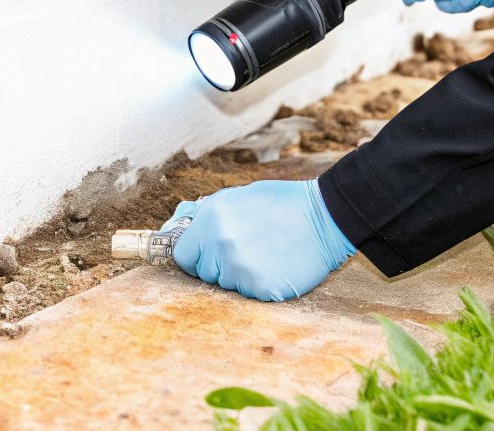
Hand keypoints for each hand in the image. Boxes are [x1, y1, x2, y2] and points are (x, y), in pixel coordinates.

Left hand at [161, 179, 354, 301]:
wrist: (324, 217)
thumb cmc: (279, 204)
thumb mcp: (236, 197)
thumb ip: (201, 215)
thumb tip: (169, 230)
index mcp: (211, 221)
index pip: (182, 255)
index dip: (197, 254)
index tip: (212, 251)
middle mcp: (221, 246)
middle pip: (203, 273)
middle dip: (218, 264)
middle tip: (248, 246)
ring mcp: (240, 270)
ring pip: (225, 286)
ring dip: (239, 275)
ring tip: (265, 252)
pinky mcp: (260, 290)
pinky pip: (247, 295)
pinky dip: (258, 285)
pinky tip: (275, 265)